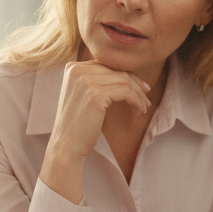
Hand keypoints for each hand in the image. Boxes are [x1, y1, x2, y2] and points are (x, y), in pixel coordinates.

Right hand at [39, 61, 149, 203]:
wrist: (66, 146)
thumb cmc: (78, 124)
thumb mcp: (84, 95)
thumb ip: (96, 80)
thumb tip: (126, 74)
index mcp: (72, 68)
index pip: (107, 65)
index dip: (126, 76)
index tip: (141, 88)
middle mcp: (76, 70)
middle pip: (116, 71)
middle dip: (136, 85)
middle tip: (146, 100)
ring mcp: (85, 81)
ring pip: (124, 80)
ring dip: (138, 95)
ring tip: (143, 108)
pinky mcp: (95, 94)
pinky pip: (126, 92)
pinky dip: (136, 101)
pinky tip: (138, 111)